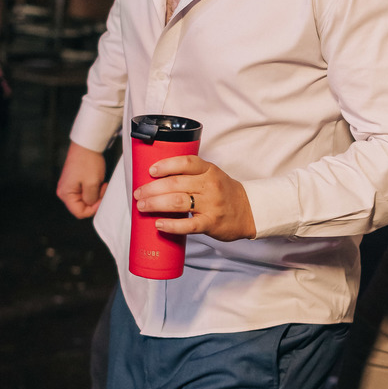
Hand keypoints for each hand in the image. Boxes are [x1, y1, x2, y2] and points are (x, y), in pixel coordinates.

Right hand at [57, 140, 107, 218]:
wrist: (87, 144)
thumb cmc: (88, 162)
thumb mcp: (92, 184)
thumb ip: (91, 199)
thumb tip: (90, 205)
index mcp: (65, 194)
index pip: (79, 212)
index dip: (93, 209)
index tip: (101, 198)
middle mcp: (64, 191)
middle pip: (82, 206)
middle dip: (95, 200)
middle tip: (102, 189)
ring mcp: (69, 186)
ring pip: (85, 199)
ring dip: (95, 194)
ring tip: (100, 183)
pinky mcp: (74, 181)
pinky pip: (85, 191)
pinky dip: (93, 188)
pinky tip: (97, 180)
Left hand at [134, 154, 256, 240]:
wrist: (249, 211)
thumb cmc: (225, 193)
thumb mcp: (212, 175)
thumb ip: (190, 174)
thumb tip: (157, 179)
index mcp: (209, 170)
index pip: (185, 163)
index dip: (165, 165)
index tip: (150, 171)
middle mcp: (210, 185)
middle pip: (175, 183)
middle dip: (152, 188)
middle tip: (138, 194)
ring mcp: (211, 205)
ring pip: (178, 202)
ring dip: (155, 204)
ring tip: (142, 206)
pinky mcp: (211, 223)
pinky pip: (188, 225)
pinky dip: (171, 225)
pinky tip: (158, 224)